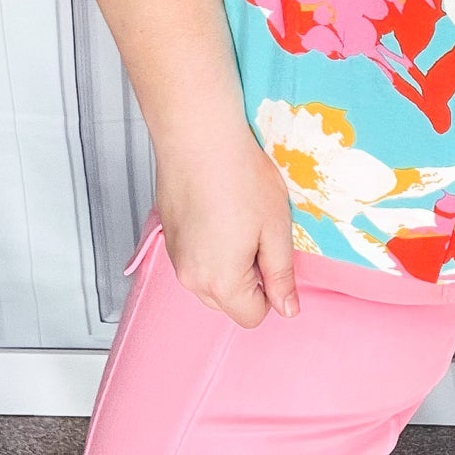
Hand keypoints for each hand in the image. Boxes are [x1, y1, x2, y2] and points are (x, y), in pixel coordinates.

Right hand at [154, 132, 299, 327]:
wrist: (199, 138)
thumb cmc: (242, 179)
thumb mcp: (276, 228)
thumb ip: (281, 274)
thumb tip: (287, 309)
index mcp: (221, 283)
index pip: (252, 316)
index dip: (271, 290)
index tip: (274, 254)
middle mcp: (191, 278)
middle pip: (228, 302)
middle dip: (248, 279)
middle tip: (258, 233)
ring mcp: (174, 257)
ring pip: (209, 280)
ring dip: (227, 263)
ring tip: (237, 218)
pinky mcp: (166, 236)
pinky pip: (193, 258)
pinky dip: (207, 247)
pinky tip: (218, 210)